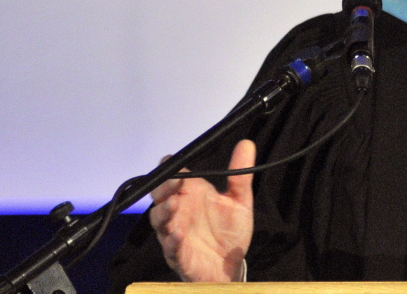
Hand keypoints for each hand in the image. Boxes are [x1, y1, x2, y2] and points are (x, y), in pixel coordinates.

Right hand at [149, 139, 255, 282]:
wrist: (231, 264)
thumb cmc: (230, 230)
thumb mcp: (240, 200)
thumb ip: (241, 174)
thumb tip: (247, 143)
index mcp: (191, 194)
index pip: (174, 176)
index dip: (170, 168)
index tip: (170, 159)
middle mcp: (179, 211)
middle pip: (160, 195)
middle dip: (163, 187)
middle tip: (175, 181)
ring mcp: (175, 233)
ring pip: (159, 220)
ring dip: (164, 211)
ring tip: (174, 203)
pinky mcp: (178, 255)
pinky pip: (170, 248)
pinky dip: (172, 241)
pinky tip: (178, 234)